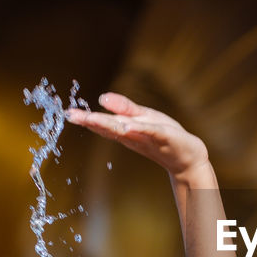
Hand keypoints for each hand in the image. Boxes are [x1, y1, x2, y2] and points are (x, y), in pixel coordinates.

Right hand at [65, 92, 208, 180]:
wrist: (188, 157)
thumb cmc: (165, 137)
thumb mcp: (144, 117)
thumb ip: (124, 108)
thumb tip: (101, 98)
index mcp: (126, 130)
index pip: (103, 123)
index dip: (86, 119)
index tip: (68, 113)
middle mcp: (134, 136)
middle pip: (110, 127)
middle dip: (92, 122)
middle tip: (73, 117)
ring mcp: (148, 137)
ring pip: (127, 130)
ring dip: (110, 125)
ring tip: (93, 119)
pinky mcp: (165, 137)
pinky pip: (151, 132)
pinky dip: (139, 129)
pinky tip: (127, 127)